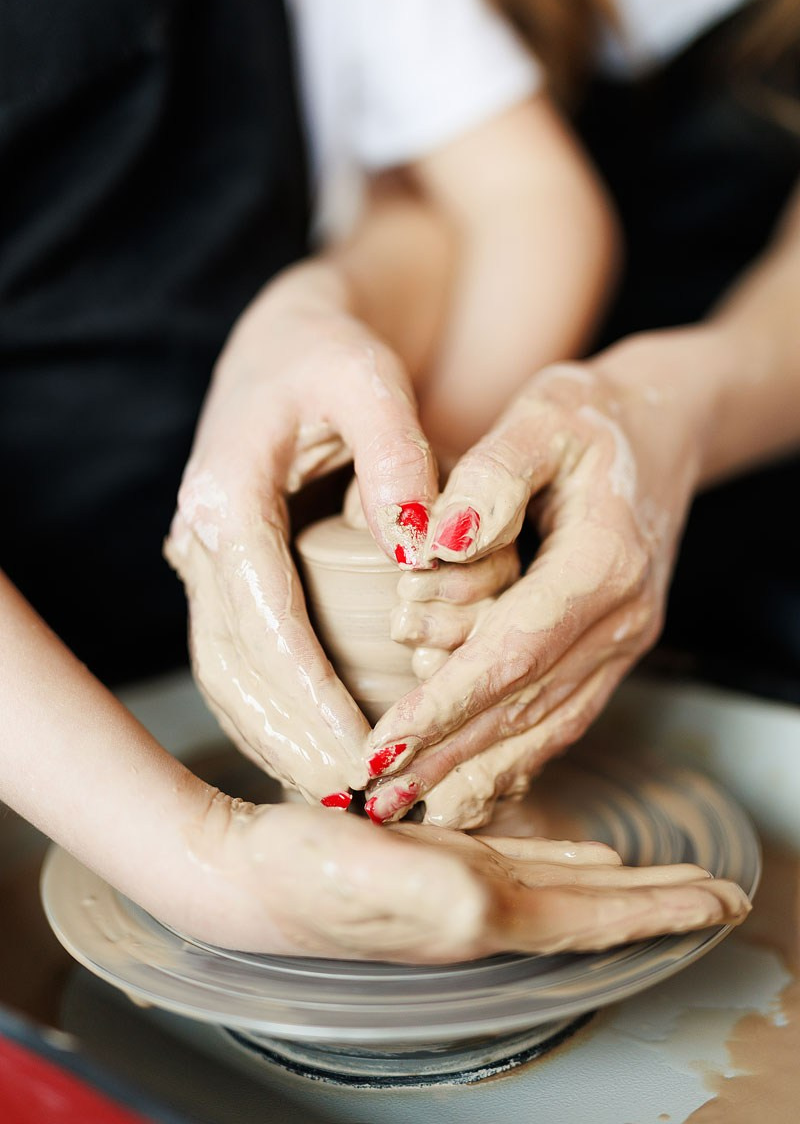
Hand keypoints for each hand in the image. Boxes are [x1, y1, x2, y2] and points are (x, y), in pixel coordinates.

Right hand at [165, 269, 437, 805]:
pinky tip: (316, 755)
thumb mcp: (366, 378)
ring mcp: (206, 564)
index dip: (310, 695)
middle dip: (292, 738)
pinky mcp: (227, 580)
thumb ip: (394, 453)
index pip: (263, 618)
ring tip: (340, 797)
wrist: (286, 343)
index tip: (363, 754)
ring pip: (226, 677)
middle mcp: (202, 539)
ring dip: (277, 742)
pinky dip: (273, 717)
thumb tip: (422, 543)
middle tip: (358, 801)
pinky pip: (239, 665)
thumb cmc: (329, 355)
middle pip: (233, 666)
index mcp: (226, 496)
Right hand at [178, 793, 749, 961]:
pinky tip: (578, 860)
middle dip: (657, 903)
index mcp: (481, 917)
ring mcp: (456, 891)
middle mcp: (480, 912)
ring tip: (660, 881)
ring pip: (562, 891)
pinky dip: (562, 866)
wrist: (237, 877)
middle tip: (717, 894)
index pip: (595, 919)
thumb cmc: (300, 877)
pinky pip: (518, 867)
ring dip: (619, 888)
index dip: (660, 909)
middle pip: (591, 911)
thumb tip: (499, 901)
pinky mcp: (430, 868)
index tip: (721, 900)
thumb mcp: (380, 882)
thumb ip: (448, 892)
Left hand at [364, 351, 706, 826]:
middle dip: (444, 760)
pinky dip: (515, 762)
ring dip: (474, 775)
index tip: (381, 746)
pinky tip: (470, 794)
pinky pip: (563, 721)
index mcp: (604, 563)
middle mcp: (622, 618)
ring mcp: (623, 644)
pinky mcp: (611, 653)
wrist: (660, 427)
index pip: (511, 652)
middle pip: (523, 707)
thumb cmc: (588, 417)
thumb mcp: (541, 417)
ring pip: (545, 728)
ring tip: (407, 813)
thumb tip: (438, 542)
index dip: (444, 706)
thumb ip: (491, 476)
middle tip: (372, 803)